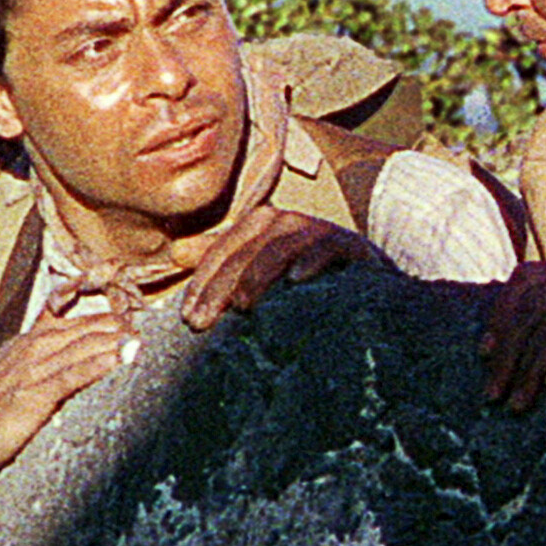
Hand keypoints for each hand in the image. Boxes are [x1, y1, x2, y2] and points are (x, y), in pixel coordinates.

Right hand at [0, 280, 133, 526]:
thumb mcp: (25, 371)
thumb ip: (58, 361)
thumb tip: (96, 360)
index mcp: (38, 338)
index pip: (86, 318)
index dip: (119, 313)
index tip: (148, 311)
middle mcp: (38, 346)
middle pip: (93, 327)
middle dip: (126, 322)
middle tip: (159, 321)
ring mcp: (35, 368)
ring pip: (86, 345)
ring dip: (118, 338)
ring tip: (148, 333)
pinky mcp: (34, 393)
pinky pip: (72, 375)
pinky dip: (97, 364)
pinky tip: (121, 357)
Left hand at [178, 205, 372, 330]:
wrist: (368, 287)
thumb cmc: (305, 283)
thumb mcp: (261, 272)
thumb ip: (222, 262)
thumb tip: (177, 251)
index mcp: (262, 225)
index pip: (224, 249)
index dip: (203, 282)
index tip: (187, 318)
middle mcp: (288, 222)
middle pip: (247, 250)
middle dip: (221, 286)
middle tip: (200, 323)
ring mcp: (318, 232)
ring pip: (281, 247)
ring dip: (259, 275)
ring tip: (243, 306)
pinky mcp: (350, 246)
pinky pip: (326, 248)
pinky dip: (311, 261)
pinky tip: (295, 282)